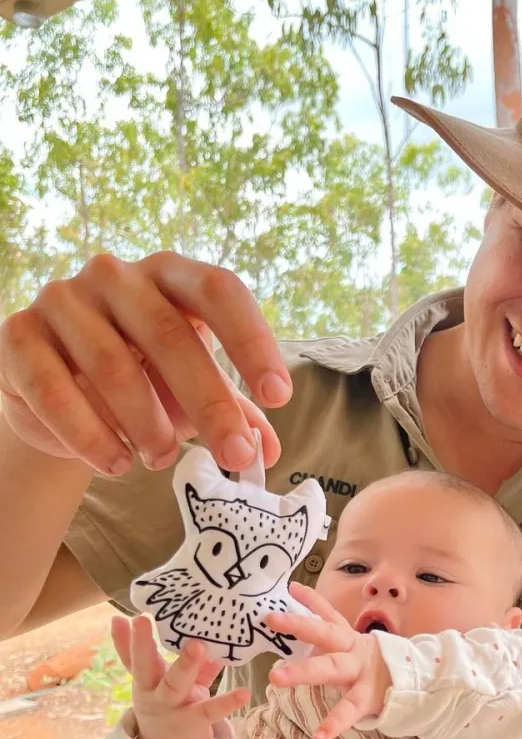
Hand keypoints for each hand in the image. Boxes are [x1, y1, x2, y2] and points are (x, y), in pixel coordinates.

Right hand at [0, 251, 289, 475]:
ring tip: (163, 460)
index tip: (279, 396)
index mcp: (170, 274)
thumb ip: (234, 412)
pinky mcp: (18, 335)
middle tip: (235, 454)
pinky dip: (89, 436)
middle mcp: (116, 275)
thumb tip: (270, 449)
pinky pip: (54, 390)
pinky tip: (115, 464)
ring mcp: (62, 299)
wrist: (56, 390)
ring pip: (113, 366)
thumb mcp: (191, 390)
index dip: (252, 340)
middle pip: (170, 335)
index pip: (220, 290)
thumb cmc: (142, 378)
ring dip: (147, 424)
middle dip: (210, 402)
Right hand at [111, 613, 249, 738]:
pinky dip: (227, 702)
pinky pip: (210, 710)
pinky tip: (243, 692)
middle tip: (142, 620)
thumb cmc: (167, 701)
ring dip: (186, 664)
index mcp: (146, 679)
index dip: (129, 639)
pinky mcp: (195, 721)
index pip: (133, 656)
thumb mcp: (159, 679)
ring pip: (175, 685)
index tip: (126, 617)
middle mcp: (154, 692)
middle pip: (145, 667)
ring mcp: (173, 707)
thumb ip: (158, 652)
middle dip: (143, 644)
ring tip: (198, 645)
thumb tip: (143, 620)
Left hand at [265, 582, 391, 738]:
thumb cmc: (379, 668)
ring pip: (330, 668)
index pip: (329, 614)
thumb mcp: (357, 650)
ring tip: (275, 678)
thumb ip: (333, 643)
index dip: (311, 600)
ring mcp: (361, 672)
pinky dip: (334, 723)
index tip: (291, 587)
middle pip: (325, 633)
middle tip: (271, 618)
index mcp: (350, 639)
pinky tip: (319, 735)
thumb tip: (306, 640)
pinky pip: (349, 710)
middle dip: (298, 625)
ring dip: (303, 672)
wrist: (420, 684)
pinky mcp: (368, 697)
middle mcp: (354, 649)